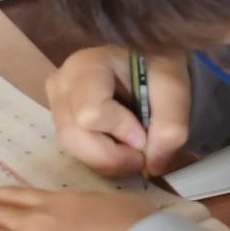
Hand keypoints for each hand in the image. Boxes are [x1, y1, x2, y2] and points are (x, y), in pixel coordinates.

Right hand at [47, 45, 191, 177]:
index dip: (121, 131)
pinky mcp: (59, 122)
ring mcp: (55, 104)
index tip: (145, 132)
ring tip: (131, 149)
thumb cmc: (156, 71)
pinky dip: (101, 159)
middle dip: (112, 156)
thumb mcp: (174, 89)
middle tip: (141, 154)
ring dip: (108, 160)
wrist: (146, 66)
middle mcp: (61, 84)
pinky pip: (74, 153)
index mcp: (86, 66)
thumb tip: (153, 164)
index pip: (91, 113)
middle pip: (74, 137)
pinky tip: (118, 148)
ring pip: (72, 149)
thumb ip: (170, 125)